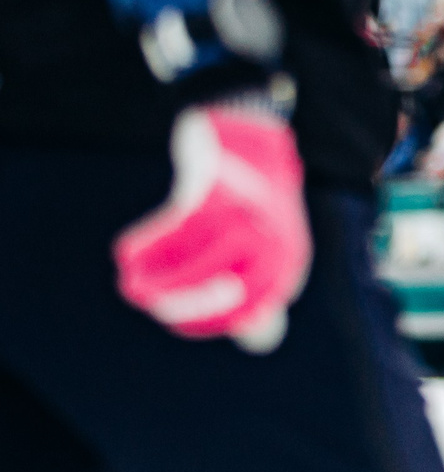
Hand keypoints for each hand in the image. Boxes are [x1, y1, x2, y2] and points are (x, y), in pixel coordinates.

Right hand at [115, 96, 308, 352]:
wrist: (245, 131)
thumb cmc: (247, 199)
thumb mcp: (262, 247)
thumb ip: (258, 290)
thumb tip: (256, 340)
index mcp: (288, 260)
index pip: (252, 309)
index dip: (209, 320)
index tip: (171, 319)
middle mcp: (277, 241)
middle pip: (231, 290)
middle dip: (184, 304)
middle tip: (147, 302)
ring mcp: (252, 214)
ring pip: (201, 260)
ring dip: (159, 277)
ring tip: (130, 281)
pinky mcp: (223, 188)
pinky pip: (180, 227)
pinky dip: (150, 244)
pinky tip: (127, 251)